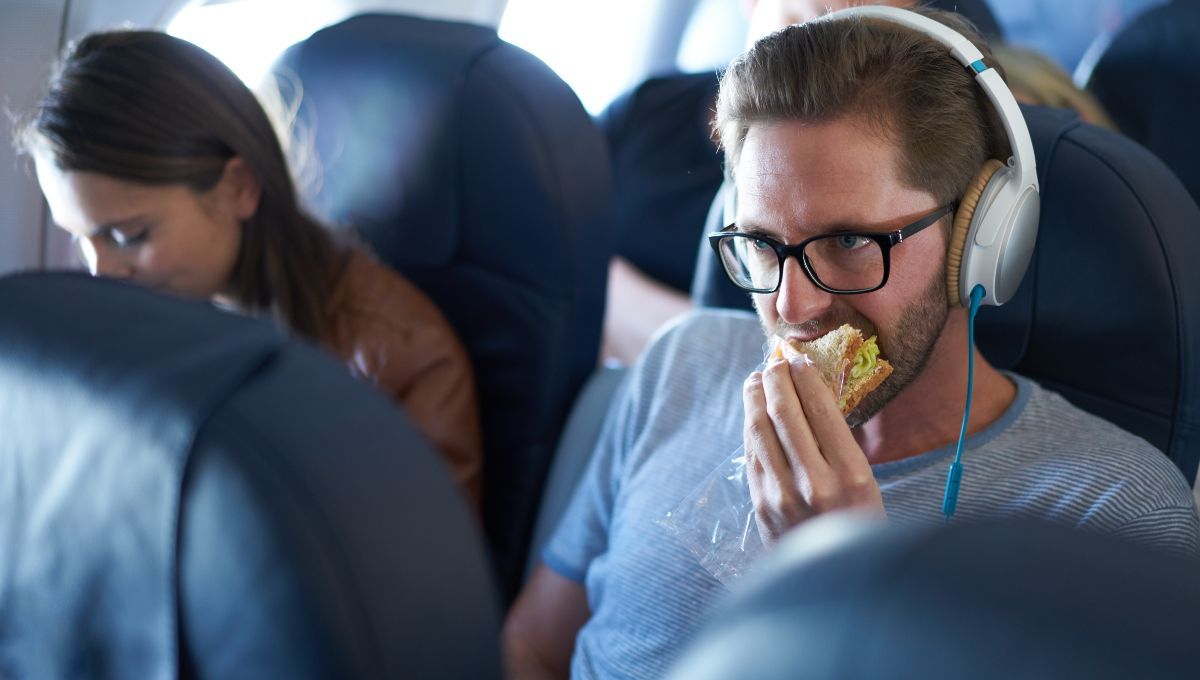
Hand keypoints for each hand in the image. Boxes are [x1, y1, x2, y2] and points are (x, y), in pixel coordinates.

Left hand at [742, 353, 884, 546]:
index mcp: (851, 475)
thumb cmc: (858, 526)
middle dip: (776, 381)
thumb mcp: (867, 486)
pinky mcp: (761, 506)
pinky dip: (750, 427)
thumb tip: (812, 397)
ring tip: (756, 380)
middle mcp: (815, 484)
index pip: (820, 410)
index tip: (798, 360)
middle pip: (785, 414)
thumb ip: (841, 447)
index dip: (804, 378)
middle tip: (774, 362)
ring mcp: (783, 496)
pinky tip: (752, 414)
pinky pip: (752, 455)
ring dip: (755, 399)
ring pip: (760, 431)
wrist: (835, 582)